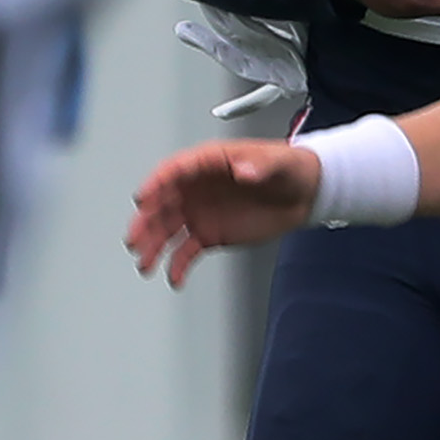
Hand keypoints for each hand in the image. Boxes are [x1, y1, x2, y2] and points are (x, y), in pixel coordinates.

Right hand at [126, 136, 324, 283]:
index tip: (144, 198)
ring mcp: (199, 212)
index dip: (157, 183)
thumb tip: (244, 171)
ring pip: (167, 230)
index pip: (174, 170)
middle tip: (135, 238)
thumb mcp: (278, 162)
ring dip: (154, 246)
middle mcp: (195, 188)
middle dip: (146, 221)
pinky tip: (174, 277)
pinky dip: (178, 265)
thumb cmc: (288, 169)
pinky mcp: (209, 234)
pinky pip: (186, 251)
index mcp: (207, 163)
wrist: (304, 195)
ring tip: (145, 263)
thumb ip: (260, 165)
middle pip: (162, 203)